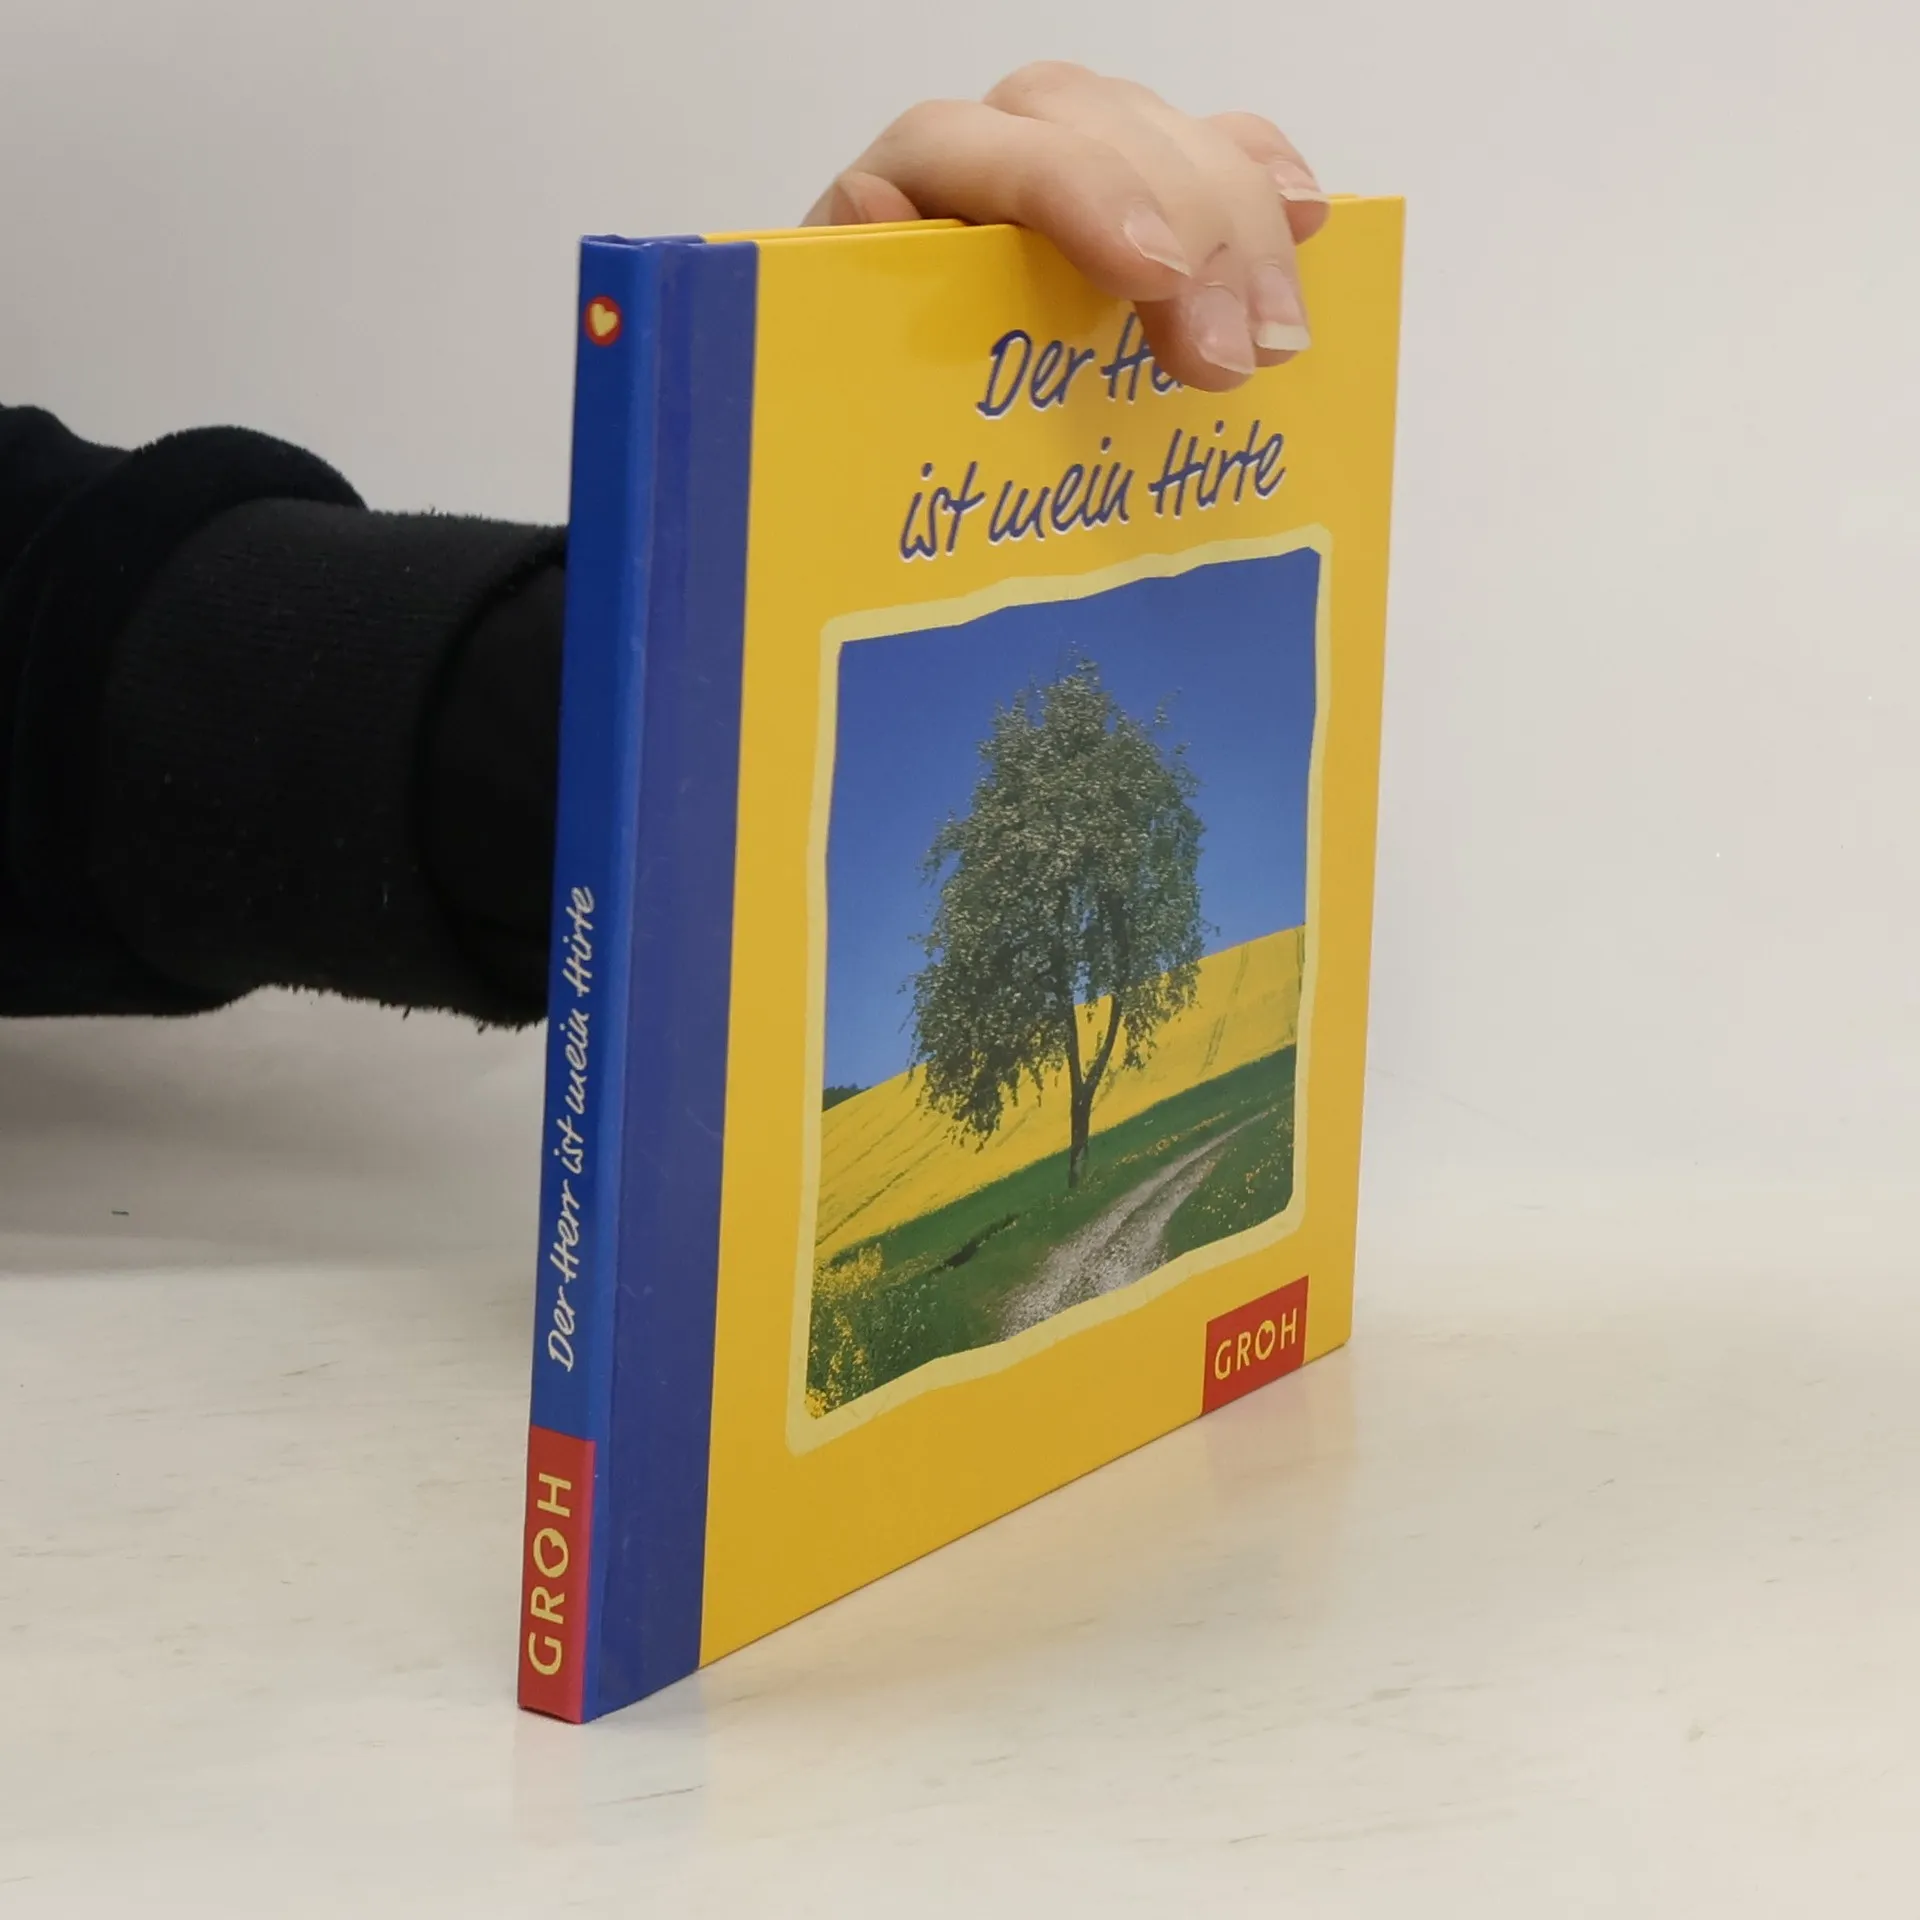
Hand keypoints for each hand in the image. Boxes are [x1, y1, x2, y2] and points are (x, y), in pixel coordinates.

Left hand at [803, 62, 1328, 393]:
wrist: (873, 458)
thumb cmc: (855, 434)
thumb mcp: (823, 391)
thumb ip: (822, 312)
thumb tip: (868, 200)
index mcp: (897, 199)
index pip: (976, 144)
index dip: (1075, 190)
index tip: (1150, 274)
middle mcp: (984, 160)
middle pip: (1095, 130)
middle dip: (1185, 225)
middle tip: (1228, 356)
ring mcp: (1071, 174)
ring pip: (1165, 139)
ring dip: (1239, 228)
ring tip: (1276, 340)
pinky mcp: (1138, 207)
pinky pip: (1213, 155)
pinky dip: (1262, 183)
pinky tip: (1305, 224)